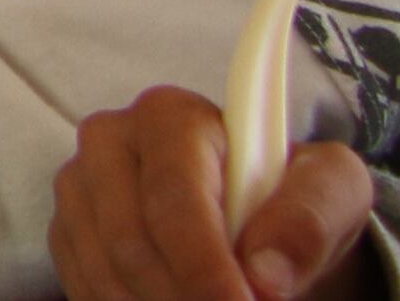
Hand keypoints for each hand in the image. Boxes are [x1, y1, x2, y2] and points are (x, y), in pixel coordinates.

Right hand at [52, 88, 384, 300]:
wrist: (260, 218)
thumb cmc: (294, 196)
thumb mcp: (333, 190)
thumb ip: (310, 218)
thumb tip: (265, 273)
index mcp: (170, 116)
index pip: (174, 197)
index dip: (205, 263)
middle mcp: (109, 140)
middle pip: (130, 242)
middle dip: (185, 298)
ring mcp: (79, 187)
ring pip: (105, 274)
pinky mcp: (67, 230)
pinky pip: (85, 288)